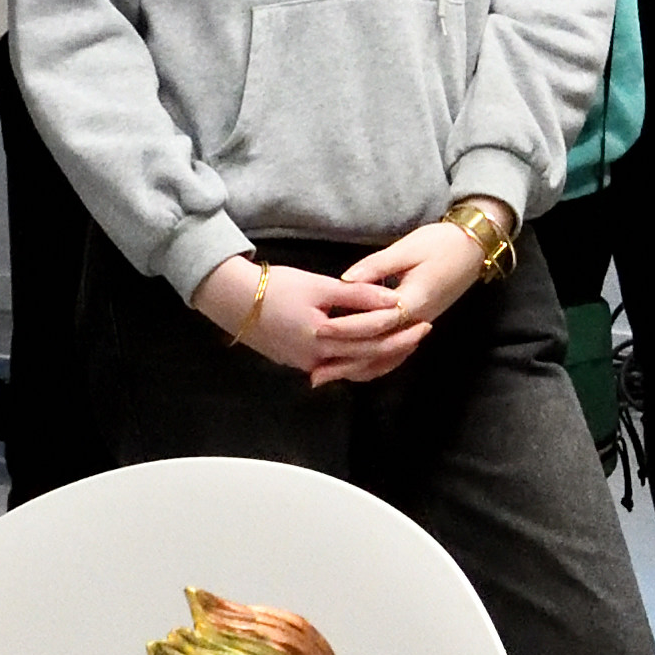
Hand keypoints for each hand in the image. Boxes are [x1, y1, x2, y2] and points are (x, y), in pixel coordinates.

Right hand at [196, 256, 407, 378]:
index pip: (372, 342)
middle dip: (396, 348)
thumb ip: (358, 295)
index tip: (422, 322)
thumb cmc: (274, 287)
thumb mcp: (319, 285)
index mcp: (323, 340)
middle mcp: (316, 360)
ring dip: (378, 358)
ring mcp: (305, 365)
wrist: (232, 299)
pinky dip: (356, 360)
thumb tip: (394, 301)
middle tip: (421, 334)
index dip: (400, 333)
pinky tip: (369, 350)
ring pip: (352, 369)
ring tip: (401, 343)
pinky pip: (336, 367)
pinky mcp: (297, 362)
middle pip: (366, 360)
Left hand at [304, 223, 488, 383]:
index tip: (319, 331)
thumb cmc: (441, 243)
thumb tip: (344, 280)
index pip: (374, 322)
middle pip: (378, 349)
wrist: (474, 248)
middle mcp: (417, 320)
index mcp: (413, 300)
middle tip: (314, 372)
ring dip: (358, 369)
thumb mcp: (407, 249)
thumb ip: (375, 267)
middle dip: (346, 361)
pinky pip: (396, 353)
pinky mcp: (419, 325)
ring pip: (387, 357)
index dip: (346, 328)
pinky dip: (375, 364)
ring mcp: (419, 326)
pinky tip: (355, 368)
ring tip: (328, 378)